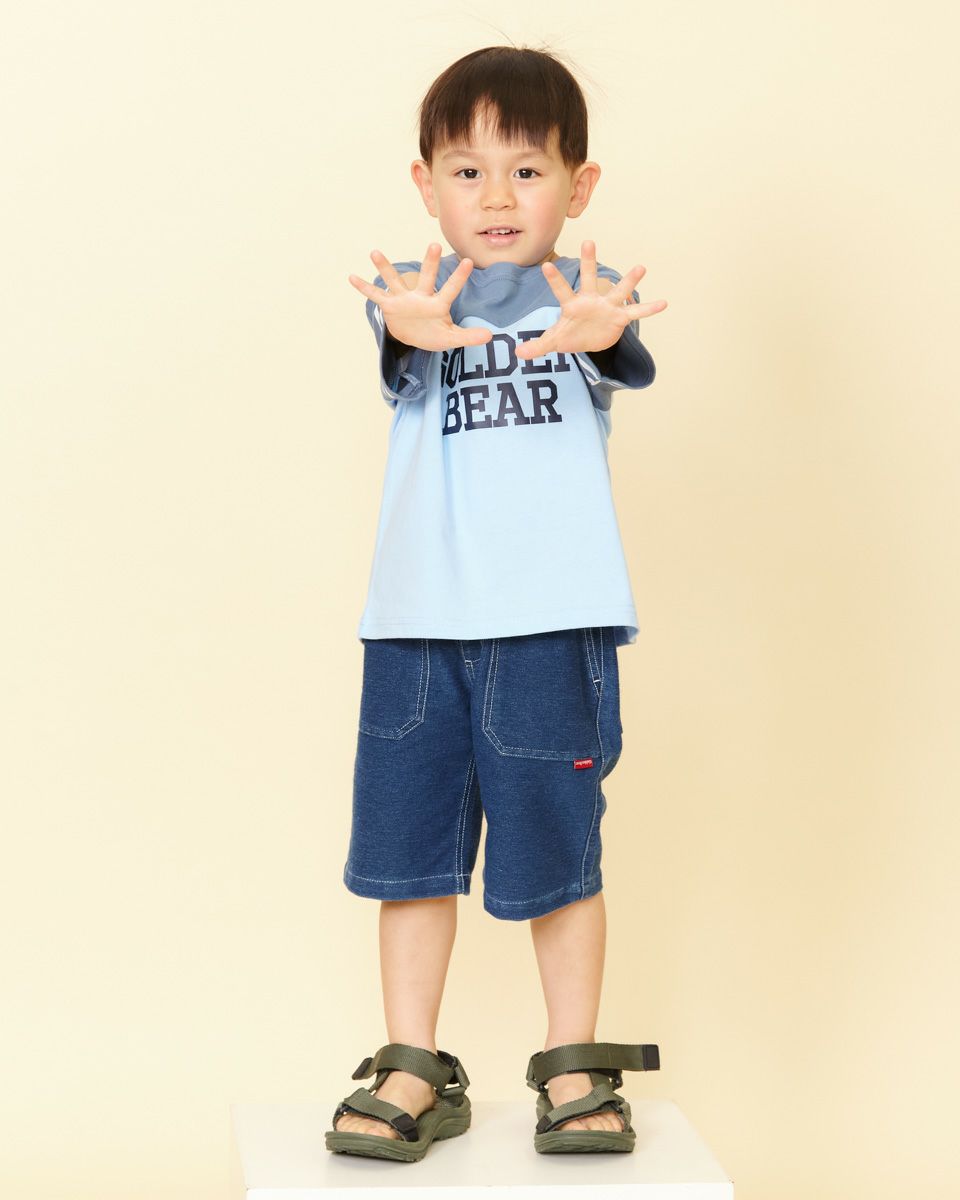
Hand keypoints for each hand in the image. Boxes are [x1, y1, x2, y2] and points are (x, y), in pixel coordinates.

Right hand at [347, 243, 493, 351]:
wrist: (412, 336)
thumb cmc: (433, 334)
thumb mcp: (450, 339)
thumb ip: (468, 337)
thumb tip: (490, 337)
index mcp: (438, 304)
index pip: (451, 289)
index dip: (459, 277)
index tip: (468, 261)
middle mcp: (421, 296)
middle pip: (426, 277)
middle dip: (430, 262)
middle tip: (434, 244)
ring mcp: (403, 299)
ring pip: (394, 281)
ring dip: (385, 268)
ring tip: (375, 252)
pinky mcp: (389, 306)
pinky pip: (375, 296)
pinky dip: (364, 288)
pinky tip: (352, 277)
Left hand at [515, 240, 667, 360]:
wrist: (592, 339)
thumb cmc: (572, 334)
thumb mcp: (554, 341)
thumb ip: (537, 346)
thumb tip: (518, 354)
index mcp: (572, 303)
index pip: (561, 290)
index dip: (554, 280)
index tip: (545, 266)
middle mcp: (591, 299)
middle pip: (589, 278)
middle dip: (589, 261)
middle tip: (588, 241)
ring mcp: (607, 306)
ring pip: (618, 291)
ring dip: (629, 280)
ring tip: (641, 267)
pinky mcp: (620, 317)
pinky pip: (636, 312)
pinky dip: (649, 308)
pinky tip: (664, 303)